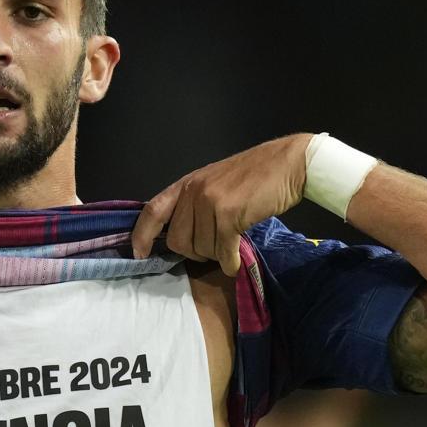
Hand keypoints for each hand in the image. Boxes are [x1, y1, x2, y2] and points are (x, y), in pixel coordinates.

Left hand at [131, 134, 312, 274]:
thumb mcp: (215, 183)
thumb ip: (195, 205)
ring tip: (230, 244)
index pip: (152, 211)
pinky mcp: (230, 214)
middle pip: (177, 241)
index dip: (142, 235)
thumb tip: (180, 238)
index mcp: (186, 184)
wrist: (287, 164)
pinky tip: (236, 261)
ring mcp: (210, 201)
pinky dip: (230, 262)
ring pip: (201, 249)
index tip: (139, 254)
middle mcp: (194, 191)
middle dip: (194, 253)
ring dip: (216, 255)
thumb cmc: (254, 176)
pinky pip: (222, 251)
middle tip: (213, 247)